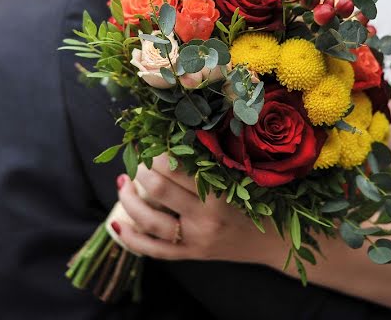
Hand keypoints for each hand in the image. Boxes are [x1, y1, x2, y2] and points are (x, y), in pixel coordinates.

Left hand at [113, 154, 285, 264]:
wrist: (273, 242)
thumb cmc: (261, 202)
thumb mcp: (240, 177)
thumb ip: (212, 160)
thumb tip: (177, 134)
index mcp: (219, 195)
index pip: (176, 167)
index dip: (157, 152)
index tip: (149, 141)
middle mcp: (203, 219)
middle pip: (158, 189)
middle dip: (140, 170)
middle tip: (137, 158)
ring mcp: (194, 241)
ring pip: (148, 220)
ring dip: (128, 198)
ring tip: (122, 182)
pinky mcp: (189, 255)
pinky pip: (152, 249)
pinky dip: (131, 236)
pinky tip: (117, 222)